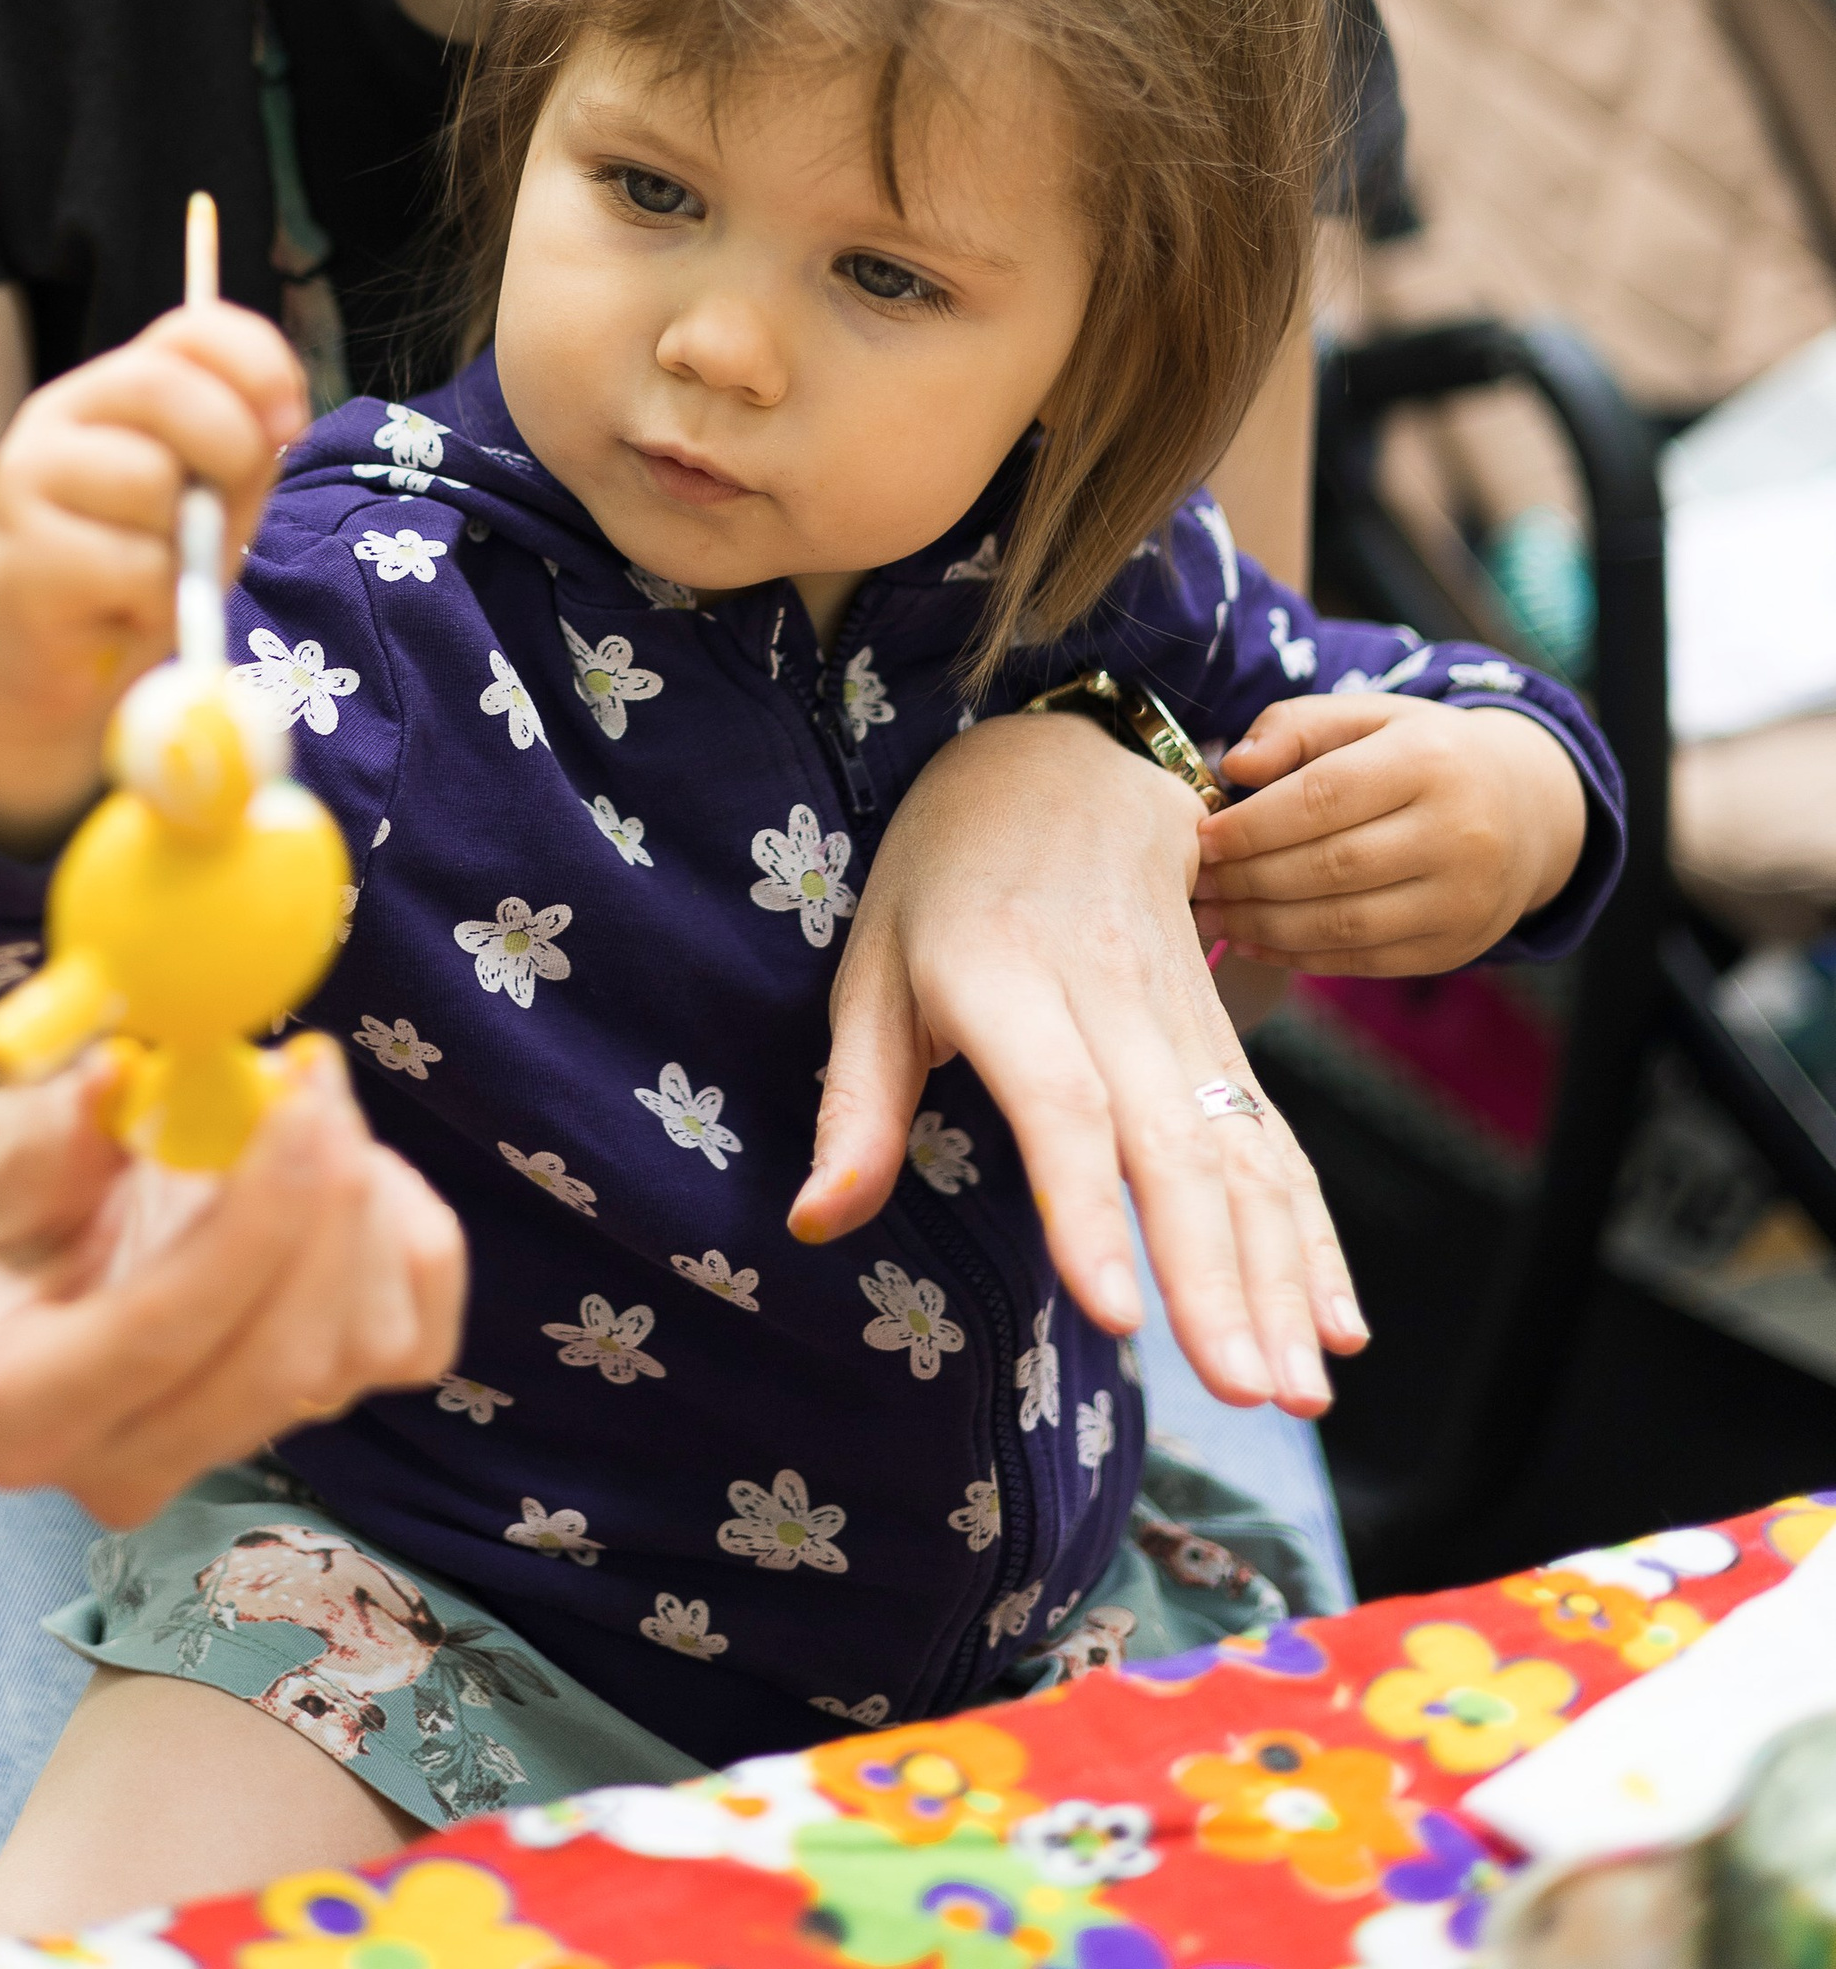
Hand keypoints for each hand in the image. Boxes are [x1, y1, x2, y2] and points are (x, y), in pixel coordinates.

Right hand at [0, 300, 310, 845]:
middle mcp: (59, 415)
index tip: (294, 423)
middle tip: (232, 510)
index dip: (258, 362)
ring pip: (147, 479)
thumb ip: (246, 450)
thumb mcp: (213, 501)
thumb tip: (280, 417)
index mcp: (116, 388)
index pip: (191, 329)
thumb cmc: (142, 574)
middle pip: (159, 384)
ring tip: (160, 575)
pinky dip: (158, 602)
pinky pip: (131, 566)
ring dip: (186, 543)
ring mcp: (26, 480)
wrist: (61, 672)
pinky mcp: (20, 556)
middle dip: (228, 444)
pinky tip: (124, 613)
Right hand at [0, 1036, 467, 1528]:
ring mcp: (227, 1450)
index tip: (293, 1105)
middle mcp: (122, 1460)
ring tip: (312, 1098)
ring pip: (358, 1349)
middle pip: (278, 1361)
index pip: (158, 1336)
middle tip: (315, 1075)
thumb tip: (121, 1076)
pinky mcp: (308, 1414)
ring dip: (366, 1207)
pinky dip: (413, 1244)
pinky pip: (414, 1344)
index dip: (247, 1222)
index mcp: (15, 1409)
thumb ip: (53, 1123)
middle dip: (324, 1207)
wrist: (17, 1249)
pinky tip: (363, 1165)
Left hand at [792, 714, 1363, 1414]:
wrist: (1063, 759)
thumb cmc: (943, 875)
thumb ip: (857, 1103)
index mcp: (1003, 974)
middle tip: (1245, 1393)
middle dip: (1215, 1276)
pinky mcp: (1224, 1038)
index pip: (1060, 1102)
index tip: (1117, 1316)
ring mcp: (1183, 1016)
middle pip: (1173, 1144)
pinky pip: (1278, 1142)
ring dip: (1281, 1277)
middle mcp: (1110, 996)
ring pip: (1244, 1152)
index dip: (1090, 1208)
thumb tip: (813, 1222)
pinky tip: (1341, 1332)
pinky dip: (1316, 1237)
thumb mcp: (873, 968)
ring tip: (1298, 1393)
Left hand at [1197, 694, 1586, 975]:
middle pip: (1331, 866)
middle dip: (1248, 878)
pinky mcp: (1456, 947)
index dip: (1254, 823)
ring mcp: (1463, 899)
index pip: (1325, 798)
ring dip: (1262, 925)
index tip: (1201, 835)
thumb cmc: (1426, 754)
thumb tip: (1234, 765)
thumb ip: (1298, 725)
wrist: (1527, 810)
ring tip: (1207, 915)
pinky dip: (1298, 956)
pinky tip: (1250, 940)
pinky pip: (1364, 960)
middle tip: (1192, 881)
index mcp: (1430, 761)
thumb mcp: (1372, 716)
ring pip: (1344, 923)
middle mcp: (1459, 834)